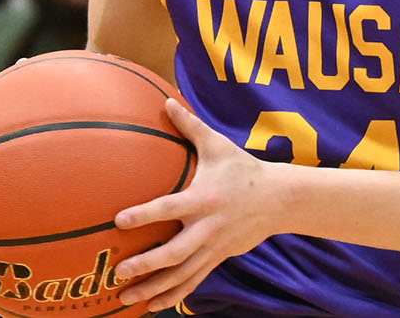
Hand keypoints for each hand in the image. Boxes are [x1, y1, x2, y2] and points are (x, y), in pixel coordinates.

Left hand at [110, 99, 280, 311]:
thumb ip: (189, 126)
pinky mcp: (218, 258)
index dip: (146, 214)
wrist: (279, 199)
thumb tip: (166, 101)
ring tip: (126, 298)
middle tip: (119, 272)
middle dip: (147, 264)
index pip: (170, 208)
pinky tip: (151, 307)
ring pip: (182, 274)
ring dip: (154, 288)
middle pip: (175, 252)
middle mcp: (208, 227)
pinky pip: (193, 282)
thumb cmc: (242, 169)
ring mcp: (214, 247)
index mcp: (204, 199)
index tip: (119, 220)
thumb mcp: (218, 145)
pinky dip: (173, 296)